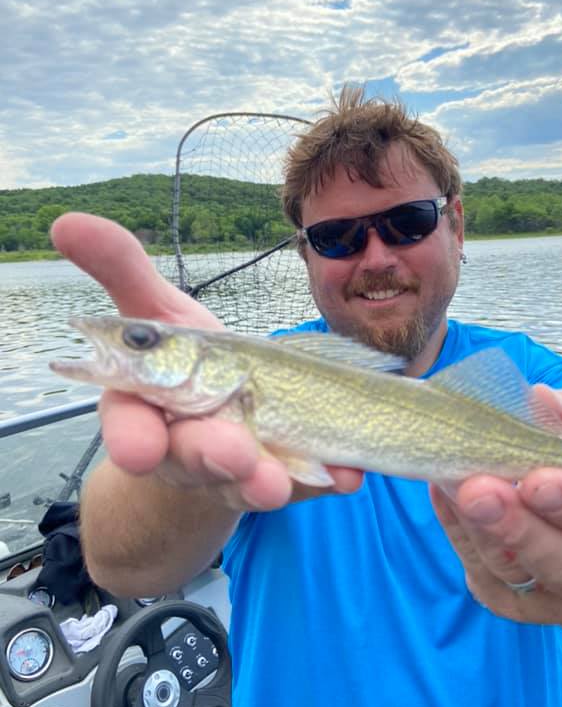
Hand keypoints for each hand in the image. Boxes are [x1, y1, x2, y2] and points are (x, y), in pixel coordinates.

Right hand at [51, 213, 362, 509]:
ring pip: (246, 484)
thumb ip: (121, 270)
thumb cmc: (185, 365)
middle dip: (210, 454)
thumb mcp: (157, 312)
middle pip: (192, 457)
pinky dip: (327, 478)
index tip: (138, 448)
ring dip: (264, 481)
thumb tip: (67, 222)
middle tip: (232, 449)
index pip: (129, 428)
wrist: (223, 422)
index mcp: (147, 410)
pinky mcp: (283, 479)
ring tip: (278, 480)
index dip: (132, 439)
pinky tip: (348, 472)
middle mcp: (186, 448)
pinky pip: (306, 483)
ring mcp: (235, 472)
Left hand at [430, 386, 561, 646]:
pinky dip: (461, 535)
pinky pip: (486, 577)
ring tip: (456, 487)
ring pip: (518, 575)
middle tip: (480, 491)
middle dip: (520, 528)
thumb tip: (544, 399)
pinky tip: (444, 496)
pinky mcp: (519, 606)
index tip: (538, 479)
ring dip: (481, 530)